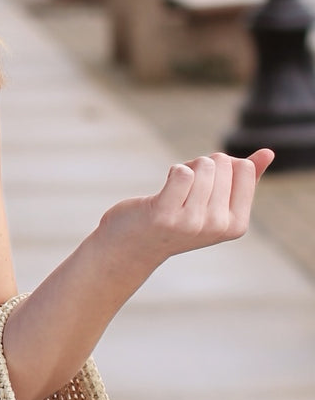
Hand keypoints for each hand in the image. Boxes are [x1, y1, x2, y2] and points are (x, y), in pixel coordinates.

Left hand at [99, 149, 272, 268]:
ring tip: (173, 192)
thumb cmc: (175, 219)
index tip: (204, 188)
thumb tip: (268, 153)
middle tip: (183, 191)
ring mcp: (192, 223)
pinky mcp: (166, 215)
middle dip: (201, 166)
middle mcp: (217, 226)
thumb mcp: (214, 203)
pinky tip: (163, 191)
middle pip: (222, 163)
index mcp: (236, 225)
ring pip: (203, 165)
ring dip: (185, 168)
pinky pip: (181, 172)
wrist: (131, 246)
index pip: (244, 168)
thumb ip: (244, 180)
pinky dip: (172, 171)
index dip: (220, 167)